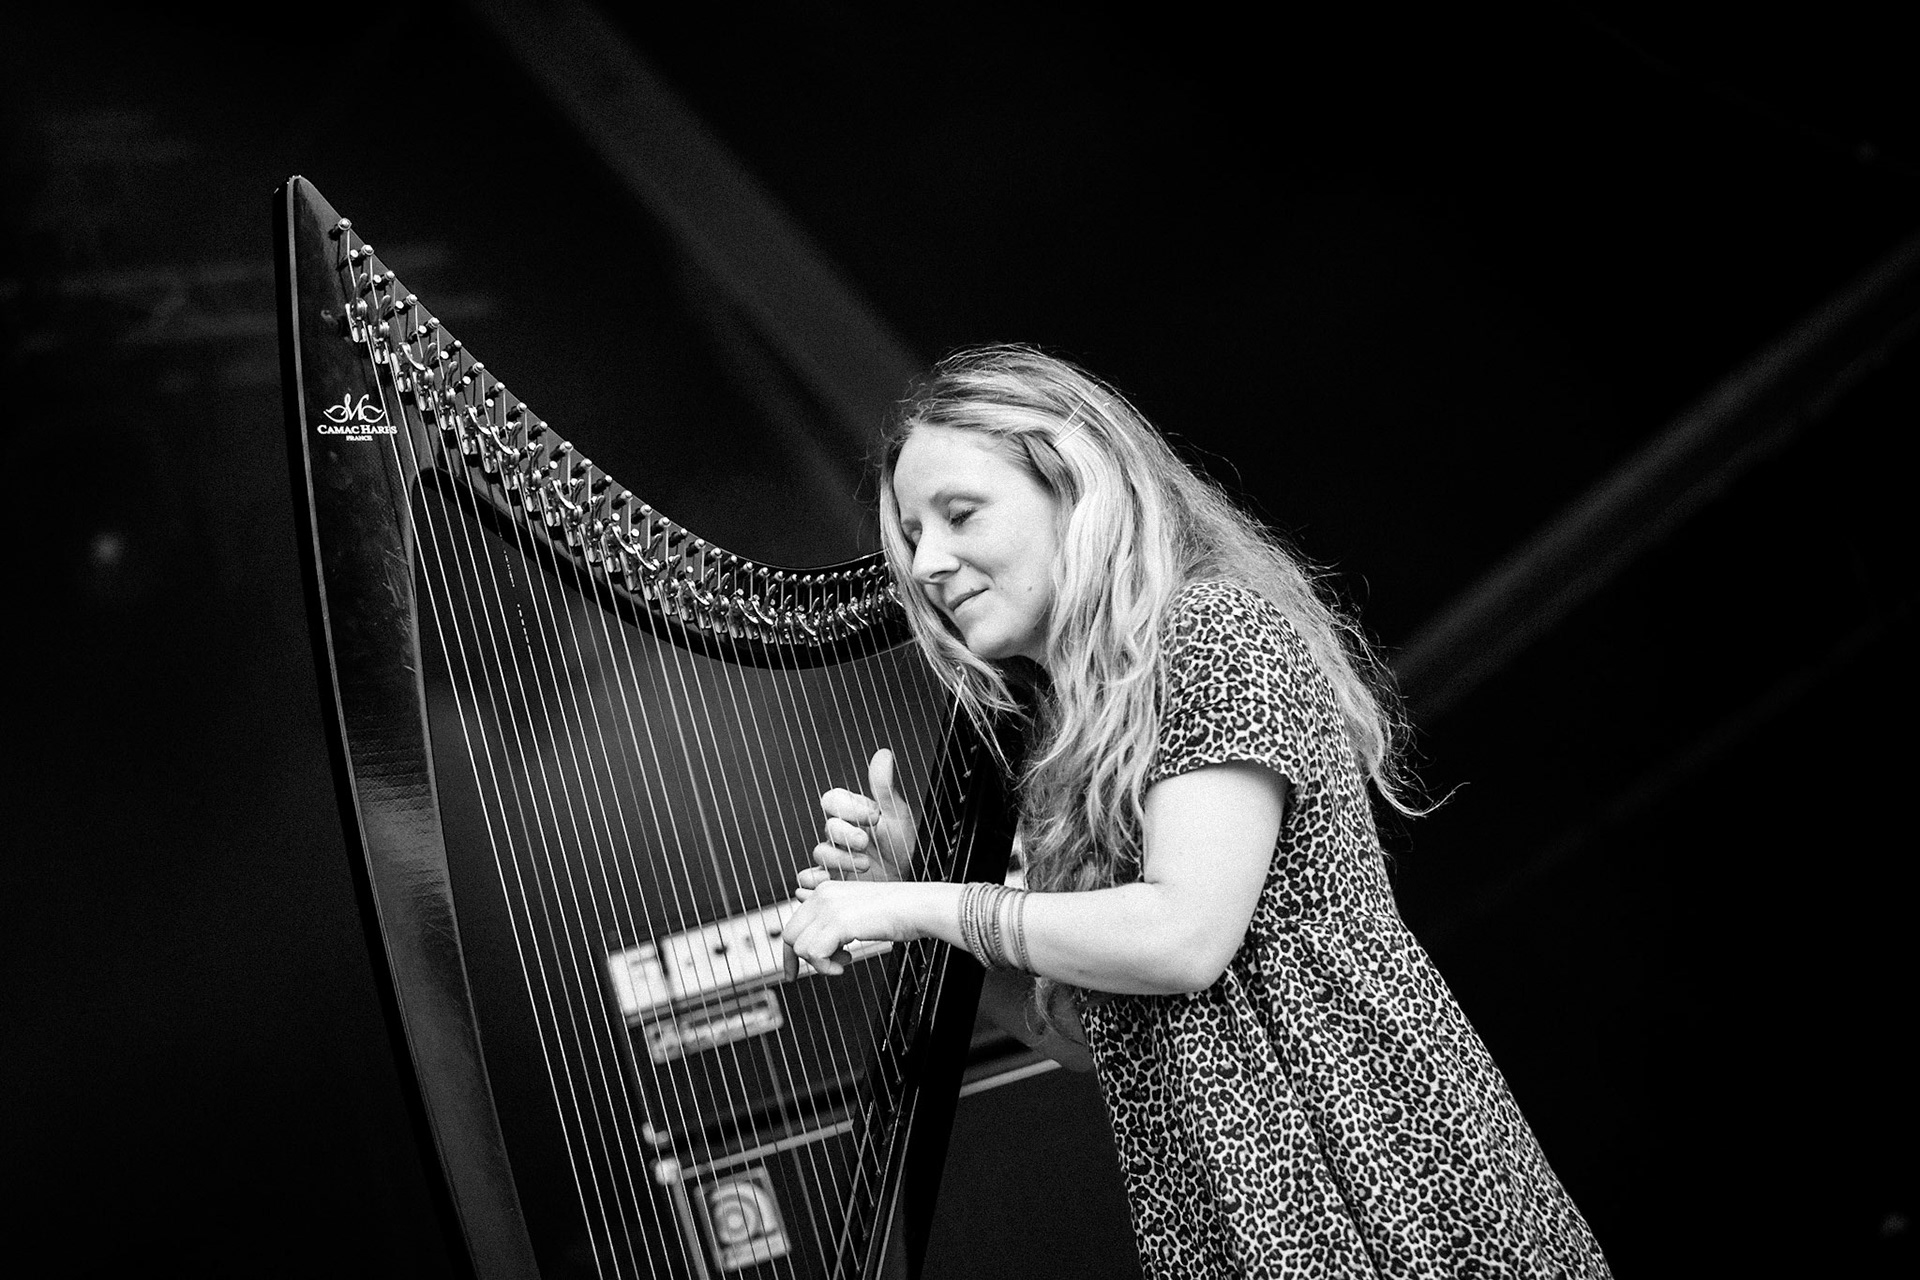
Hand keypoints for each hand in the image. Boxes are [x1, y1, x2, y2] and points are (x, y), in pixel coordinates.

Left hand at [781, 867, 918, 978]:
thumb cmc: (897, 913)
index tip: (793, 970)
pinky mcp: (838, 923)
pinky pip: (814, 954)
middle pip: (790, 935)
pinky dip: (826, 967)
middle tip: (825, 969)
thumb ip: (833, 921)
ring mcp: (829, 908)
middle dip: (800, 960)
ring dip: (820, 964)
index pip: (794, 923)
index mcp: (826, 891)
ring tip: (844, 962)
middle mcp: (822, 895)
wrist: (918, 907)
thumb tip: (812, 943)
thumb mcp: (856, 914)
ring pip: (800, 947)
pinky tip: (845, 964)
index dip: (791, 950)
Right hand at [814, 748, 917, 880]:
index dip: (849, 808)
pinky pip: (808, 878)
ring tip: (864, 866)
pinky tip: (832, 882)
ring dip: (840, 860)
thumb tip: (883, 754)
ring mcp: (833, 857)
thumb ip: (884, 788)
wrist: (903, 881)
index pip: (832, 799)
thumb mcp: (897, 815)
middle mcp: (839, 833)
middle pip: (828, 827)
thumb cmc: (899, 848)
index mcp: (851, 813)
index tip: (874, 816)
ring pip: (820, 853)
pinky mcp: (830, 880)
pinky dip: (814, 881)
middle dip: (847, 835)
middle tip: (866, 842)